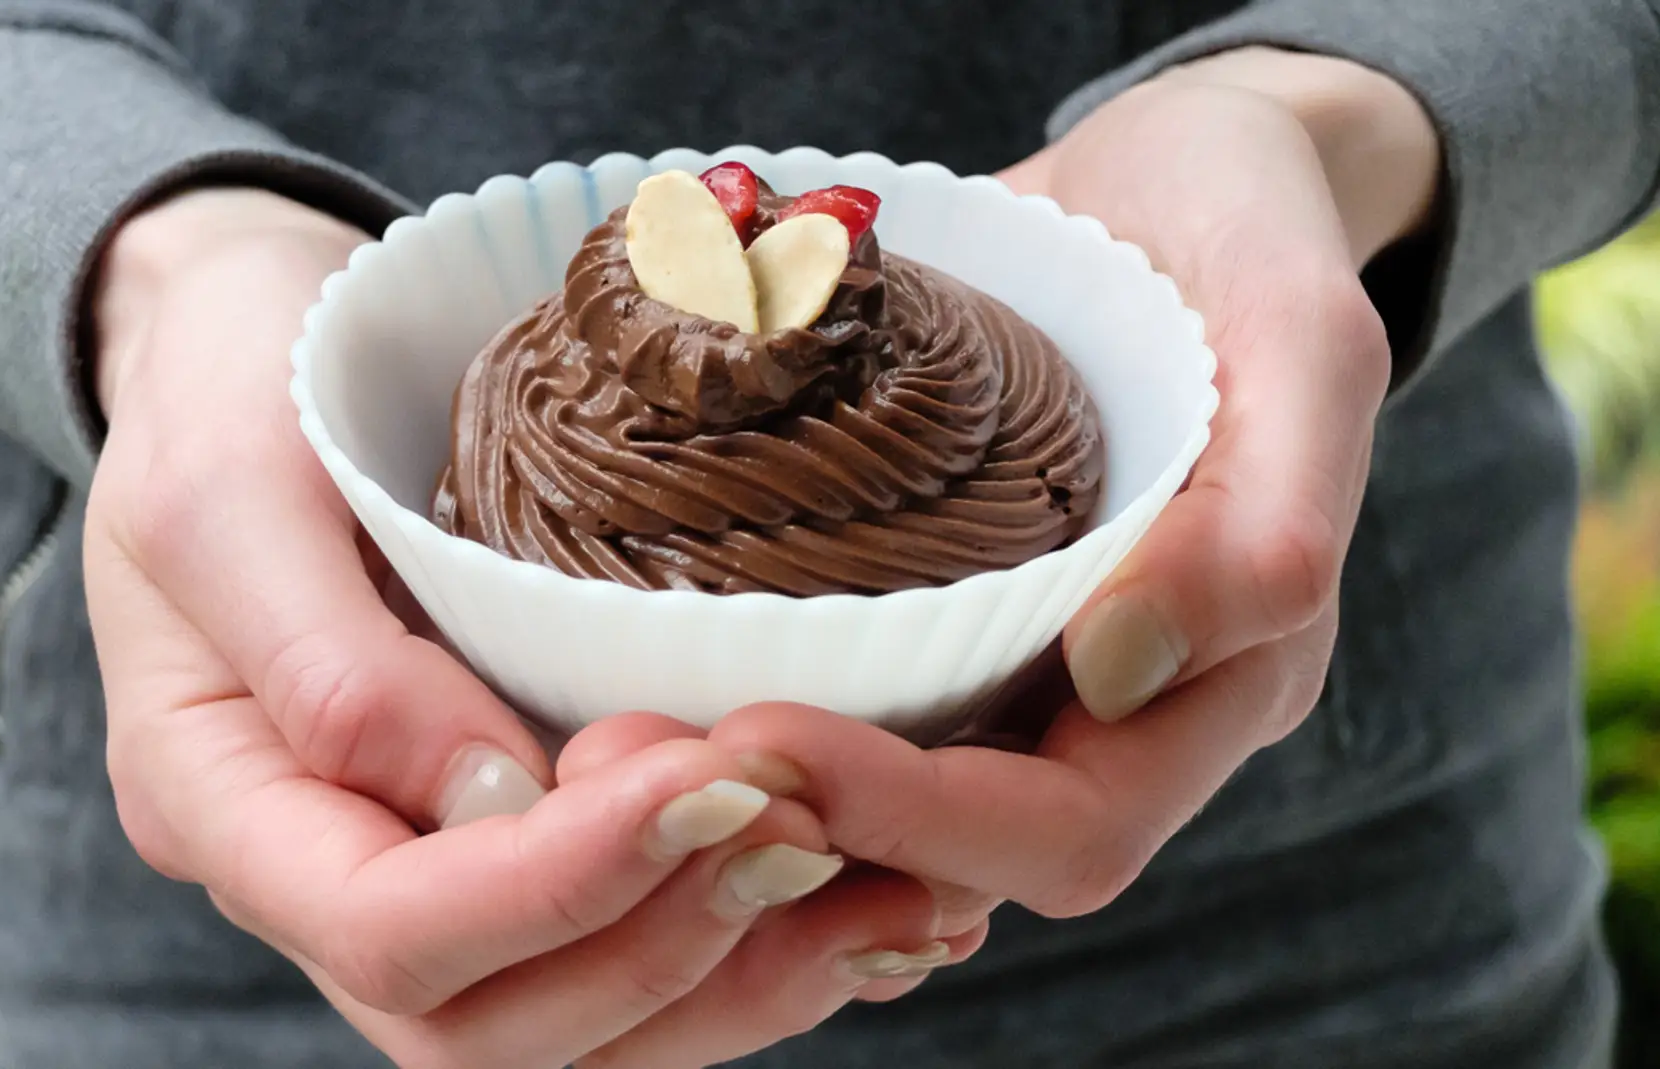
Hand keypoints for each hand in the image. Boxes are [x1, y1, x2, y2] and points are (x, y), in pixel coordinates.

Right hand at [83, 188, 943, 1067]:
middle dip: (665, 942)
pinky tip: (857, 896)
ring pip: (569, 1026)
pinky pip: (619, 955)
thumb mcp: (232, 482)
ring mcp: (408, 866)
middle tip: (806, 828)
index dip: (558, 888)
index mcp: (220, 799)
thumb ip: (332, 664)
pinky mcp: (501, 834)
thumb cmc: (224, 383)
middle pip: (484, 1026)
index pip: (386, 934)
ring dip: (735, 974)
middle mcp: (312, 871)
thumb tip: (493, 803)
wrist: (251, 342)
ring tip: (882, 891)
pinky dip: (746, 945)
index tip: (707, 779)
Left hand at [697, 51, 1438, 915]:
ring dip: (770, 805)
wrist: (1179, 173)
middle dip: (816, 825)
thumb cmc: (1255, 233)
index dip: (922, 818)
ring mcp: (1027, 663)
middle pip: (964, 855)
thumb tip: (1117, 670)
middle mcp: (1120, 708)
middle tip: (664, 762)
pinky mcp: (950, 609)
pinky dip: (767, 726)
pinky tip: (661, 692)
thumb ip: (1265, 524)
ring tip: (631, 753)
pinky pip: (864, 708)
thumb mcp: (1303, 343)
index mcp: (1227, 681)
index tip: (766, 740)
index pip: (1073, 827)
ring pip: (898, 811)